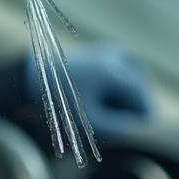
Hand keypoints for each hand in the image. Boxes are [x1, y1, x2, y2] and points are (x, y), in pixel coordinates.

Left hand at [0, 46, 152, 137]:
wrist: (34, 77)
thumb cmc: (59, 102)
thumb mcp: (87, 122)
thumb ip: (116, 127)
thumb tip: (136, 124)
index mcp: (114, 74)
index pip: (143, 102)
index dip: (139, 119)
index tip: (126, 130)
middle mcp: (115, 58)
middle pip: (141, 90)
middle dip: (133, 106)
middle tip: (114, 119)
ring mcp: (110, 51)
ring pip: (137, 75)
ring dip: (131, 92)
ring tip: (113, 107)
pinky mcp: (104, 49)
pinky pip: (129, 63)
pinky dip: (129, 77)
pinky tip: (118, 91)